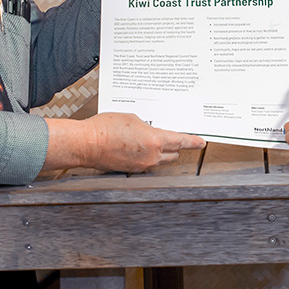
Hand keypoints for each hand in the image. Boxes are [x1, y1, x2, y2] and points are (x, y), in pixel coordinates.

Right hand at [47, 113, 204, 173]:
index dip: (193, 141)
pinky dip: (147, 156)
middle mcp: (152, 157)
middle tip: (176, 139)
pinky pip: (147, 164)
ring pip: (160, 160)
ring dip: (161, 152)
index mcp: (155, 141)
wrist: (86, 144)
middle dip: (176, 146)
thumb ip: (147, 126)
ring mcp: (142, 166)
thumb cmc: (105, 128)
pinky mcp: (132, 171)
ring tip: (151, 141)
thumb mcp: (132, 118)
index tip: (201, 142)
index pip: (181, 141)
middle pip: (173, 153)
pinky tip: (137, 148)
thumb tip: (150, 132)